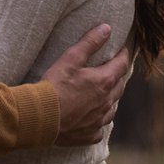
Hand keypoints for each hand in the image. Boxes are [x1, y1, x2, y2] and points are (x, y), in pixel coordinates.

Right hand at [43, 25, 129, 145]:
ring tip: (104, 92)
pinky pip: (100, 128)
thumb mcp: (71, 58)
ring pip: (112, 108)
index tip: (122, 50)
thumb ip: (90, 42)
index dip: (123, 55)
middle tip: (112, 69)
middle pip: (120, 86)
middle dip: (118, 76)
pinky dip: (99, 120)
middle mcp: (106, 102)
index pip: (121, 65)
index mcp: (104, 81)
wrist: (41, 117)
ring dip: (111, 98)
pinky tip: (93, 117)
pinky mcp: (89, 135)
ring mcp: (99, 120)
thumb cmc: (55, 85)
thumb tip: (107, 28)